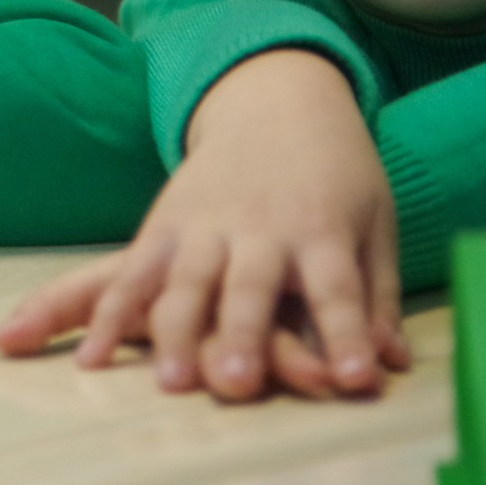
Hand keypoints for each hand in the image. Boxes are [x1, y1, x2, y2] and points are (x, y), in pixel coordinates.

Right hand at [0, 49, 410, 400]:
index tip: (355, 381)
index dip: (346, 334)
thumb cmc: (336, 175)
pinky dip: (110, 314)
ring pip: (185, 283)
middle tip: (237, 384)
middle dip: (242, 336)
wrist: (274, 100)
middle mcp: (261, 229)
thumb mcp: (374, 224)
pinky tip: (92, 357)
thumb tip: (393, 364)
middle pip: (250, 288)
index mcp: (322, 229)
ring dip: (175, 333)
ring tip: (172, 382)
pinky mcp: (164, 224)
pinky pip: (132, 273)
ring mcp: (205, 225)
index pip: (337, 289)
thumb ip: (377, 297)